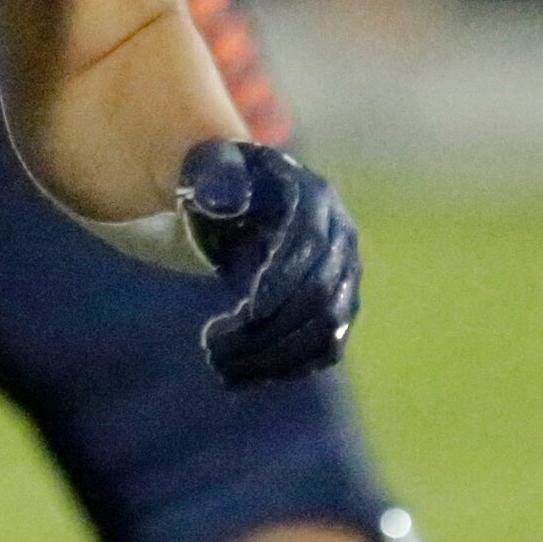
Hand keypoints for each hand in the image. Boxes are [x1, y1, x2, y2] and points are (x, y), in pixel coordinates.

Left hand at [178, 139, 360, 387]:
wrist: (232, 196)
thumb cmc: (212, 179)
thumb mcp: (201, 167)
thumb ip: (211, 175)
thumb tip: (227, 200)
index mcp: (311, 195)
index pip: (309, 241)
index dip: (282, 278)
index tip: (246, 312)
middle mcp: (337, 236)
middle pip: (320, 292)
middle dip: (270, 327)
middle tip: (212, 347)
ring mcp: (341, 275)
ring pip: (325, 330)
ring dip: (274, 355)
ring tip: (219, 366)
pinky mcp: (334, 308)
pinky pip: (324, 349)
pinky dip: (284, 367)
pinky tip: (241, 374)